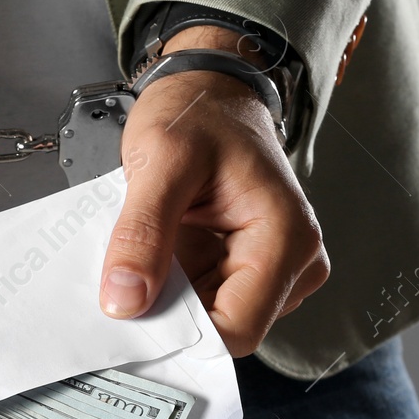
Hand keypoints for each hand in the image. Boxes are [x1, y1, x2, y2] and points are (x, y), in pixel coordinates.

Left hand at [100, 27, 328, 355]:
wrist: (211, 89)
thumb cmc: (200, 112)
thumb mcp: (161, 161)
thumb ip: (142, 233)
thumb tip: (125, 300)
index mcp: (287, 238)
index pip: (237, 329)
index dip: (180, 329)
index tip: (132, 310)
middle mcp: (294, 261)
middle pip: (224, 328)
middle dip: (171, 310)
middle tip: (128, 275)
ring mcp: (275, 269)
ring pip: (211, 318)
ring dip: (170, 295)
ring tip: (148, 250)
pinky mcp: (252, 268)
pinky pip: (206, 298)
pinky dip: (173, 284)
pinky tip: (158, 253)